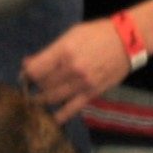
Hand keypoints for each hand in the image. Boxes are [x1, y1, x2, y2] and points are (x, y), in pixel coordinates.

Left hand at [18, 16, 136, 121]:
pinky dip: (58, 116)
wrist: (127, 41)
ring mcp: (82, 83)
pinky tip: (50, 118)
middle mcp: (71, 68)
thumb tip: (27, 64)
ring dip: (41, 100)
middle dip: (34, 87)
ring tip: (36, 101)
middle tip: (31, 87)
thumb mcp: (70, 35)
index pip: (35, 70)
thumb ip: (49, 52)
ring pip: (53, 98)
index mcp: (64, 50)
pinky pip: (71, 109)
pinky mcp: (92, 93)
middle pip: (42, 85)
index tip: (25, 76)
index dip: (26, 75)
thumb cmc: (97, 34)